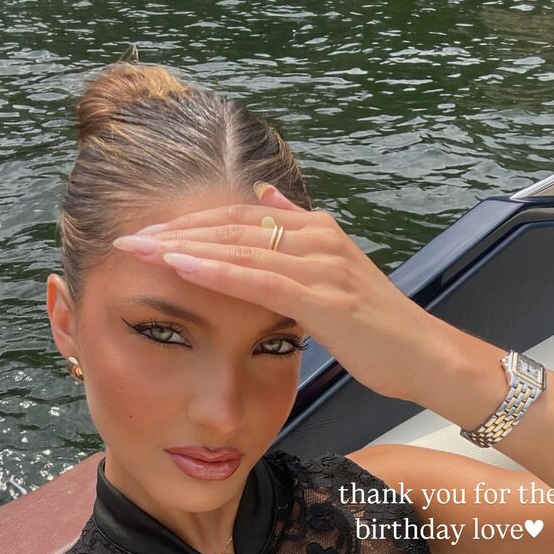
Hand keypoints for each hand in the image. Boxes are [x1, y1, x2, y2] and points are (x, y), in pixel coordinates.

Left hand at [111, 184, 436, 401]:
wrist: (426, 356)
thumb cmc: (378, 330)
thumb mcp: (332, 277)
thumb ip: (297, 235)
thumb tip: (264, 197)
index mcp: (314, 232)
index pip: (239, 222)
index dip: (190, 226)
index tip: (147, 236)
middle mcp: (316, 238)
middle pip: (231, 227)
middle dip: (174, 233)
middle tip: (127, 239)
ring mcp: (322, 264)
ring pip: (239, 248)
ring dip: (184, 247)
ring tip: (139, 248)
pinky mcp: (325, 296)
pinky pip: (260, 279)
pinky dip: (218, 271)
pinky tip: (182, 267)